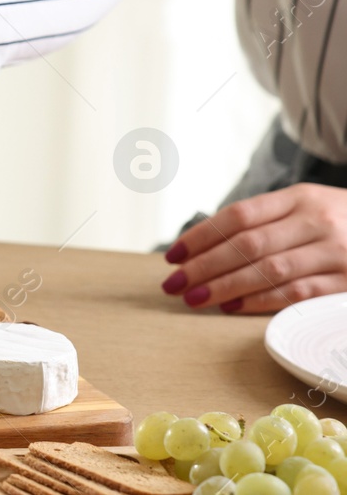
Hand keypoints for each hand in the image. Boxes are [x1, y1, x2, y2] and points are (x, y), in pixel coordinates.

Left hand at [162, 183, 346, 312]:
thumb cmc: (337, 220)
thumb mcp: (305, 206)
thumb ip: (264, 220)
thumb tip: (203, 244)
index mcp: (299, 198)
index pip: (239, 215)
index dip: (202, 236)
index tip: (174, 255)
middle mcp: (316, 221)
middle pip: (248, 244)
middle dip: (205, 266)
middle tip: (175, 283)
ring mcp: (335, 252)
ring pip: (270, 270)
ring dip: (226, 286)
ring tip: (195, 298)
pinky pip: (298, 293)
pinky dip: (261, 300)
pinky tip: (233, 306)